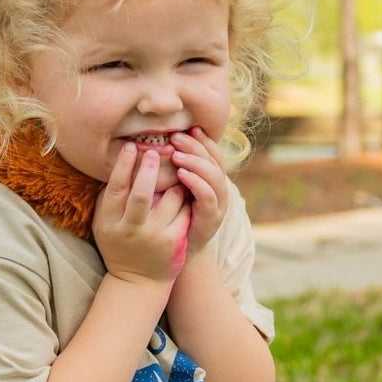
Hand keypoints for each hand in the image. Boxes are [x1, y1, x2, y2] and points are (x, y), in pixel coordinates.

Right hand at [93, 143, 191, 284]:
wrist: (137, 282)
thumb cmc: (119, 245)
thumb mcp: (104, 224)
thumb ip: (108, 197)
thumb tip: (118, 162)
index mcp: (110, 223)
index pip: (115, 188)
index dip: (123, 165)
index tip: (131, 146)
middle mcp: (131, 230)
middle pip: (141, 193)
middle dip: (149, 169)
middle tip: (155, 152)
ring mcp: (154, 237)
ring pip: (169, 198)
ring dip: (173, 182)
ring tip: (174, 174)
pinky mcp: (174, 242)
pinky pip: (184, 210)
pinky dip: (184, 197)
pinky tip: (184, 191)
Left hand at [169, 127, 228, 255]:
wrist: (177, 254)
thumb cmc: (172, 220)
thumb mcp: (175, 190)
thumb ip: (176, 170)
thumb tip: (162, 143)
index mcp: (213, 181)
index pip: (213, 153)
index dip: (202, 139)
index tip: (186, 127)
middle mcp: (220, 191)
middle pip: (214, 161)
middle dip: (196, 146)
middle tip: (175, 138)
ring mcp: (218, 205)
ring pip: (214, 176)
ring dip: (195, 162)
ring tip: (176, 155)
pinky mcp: (211, 219)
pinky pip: (208, 196)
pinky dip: (196, 182)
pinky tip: (181, 174)